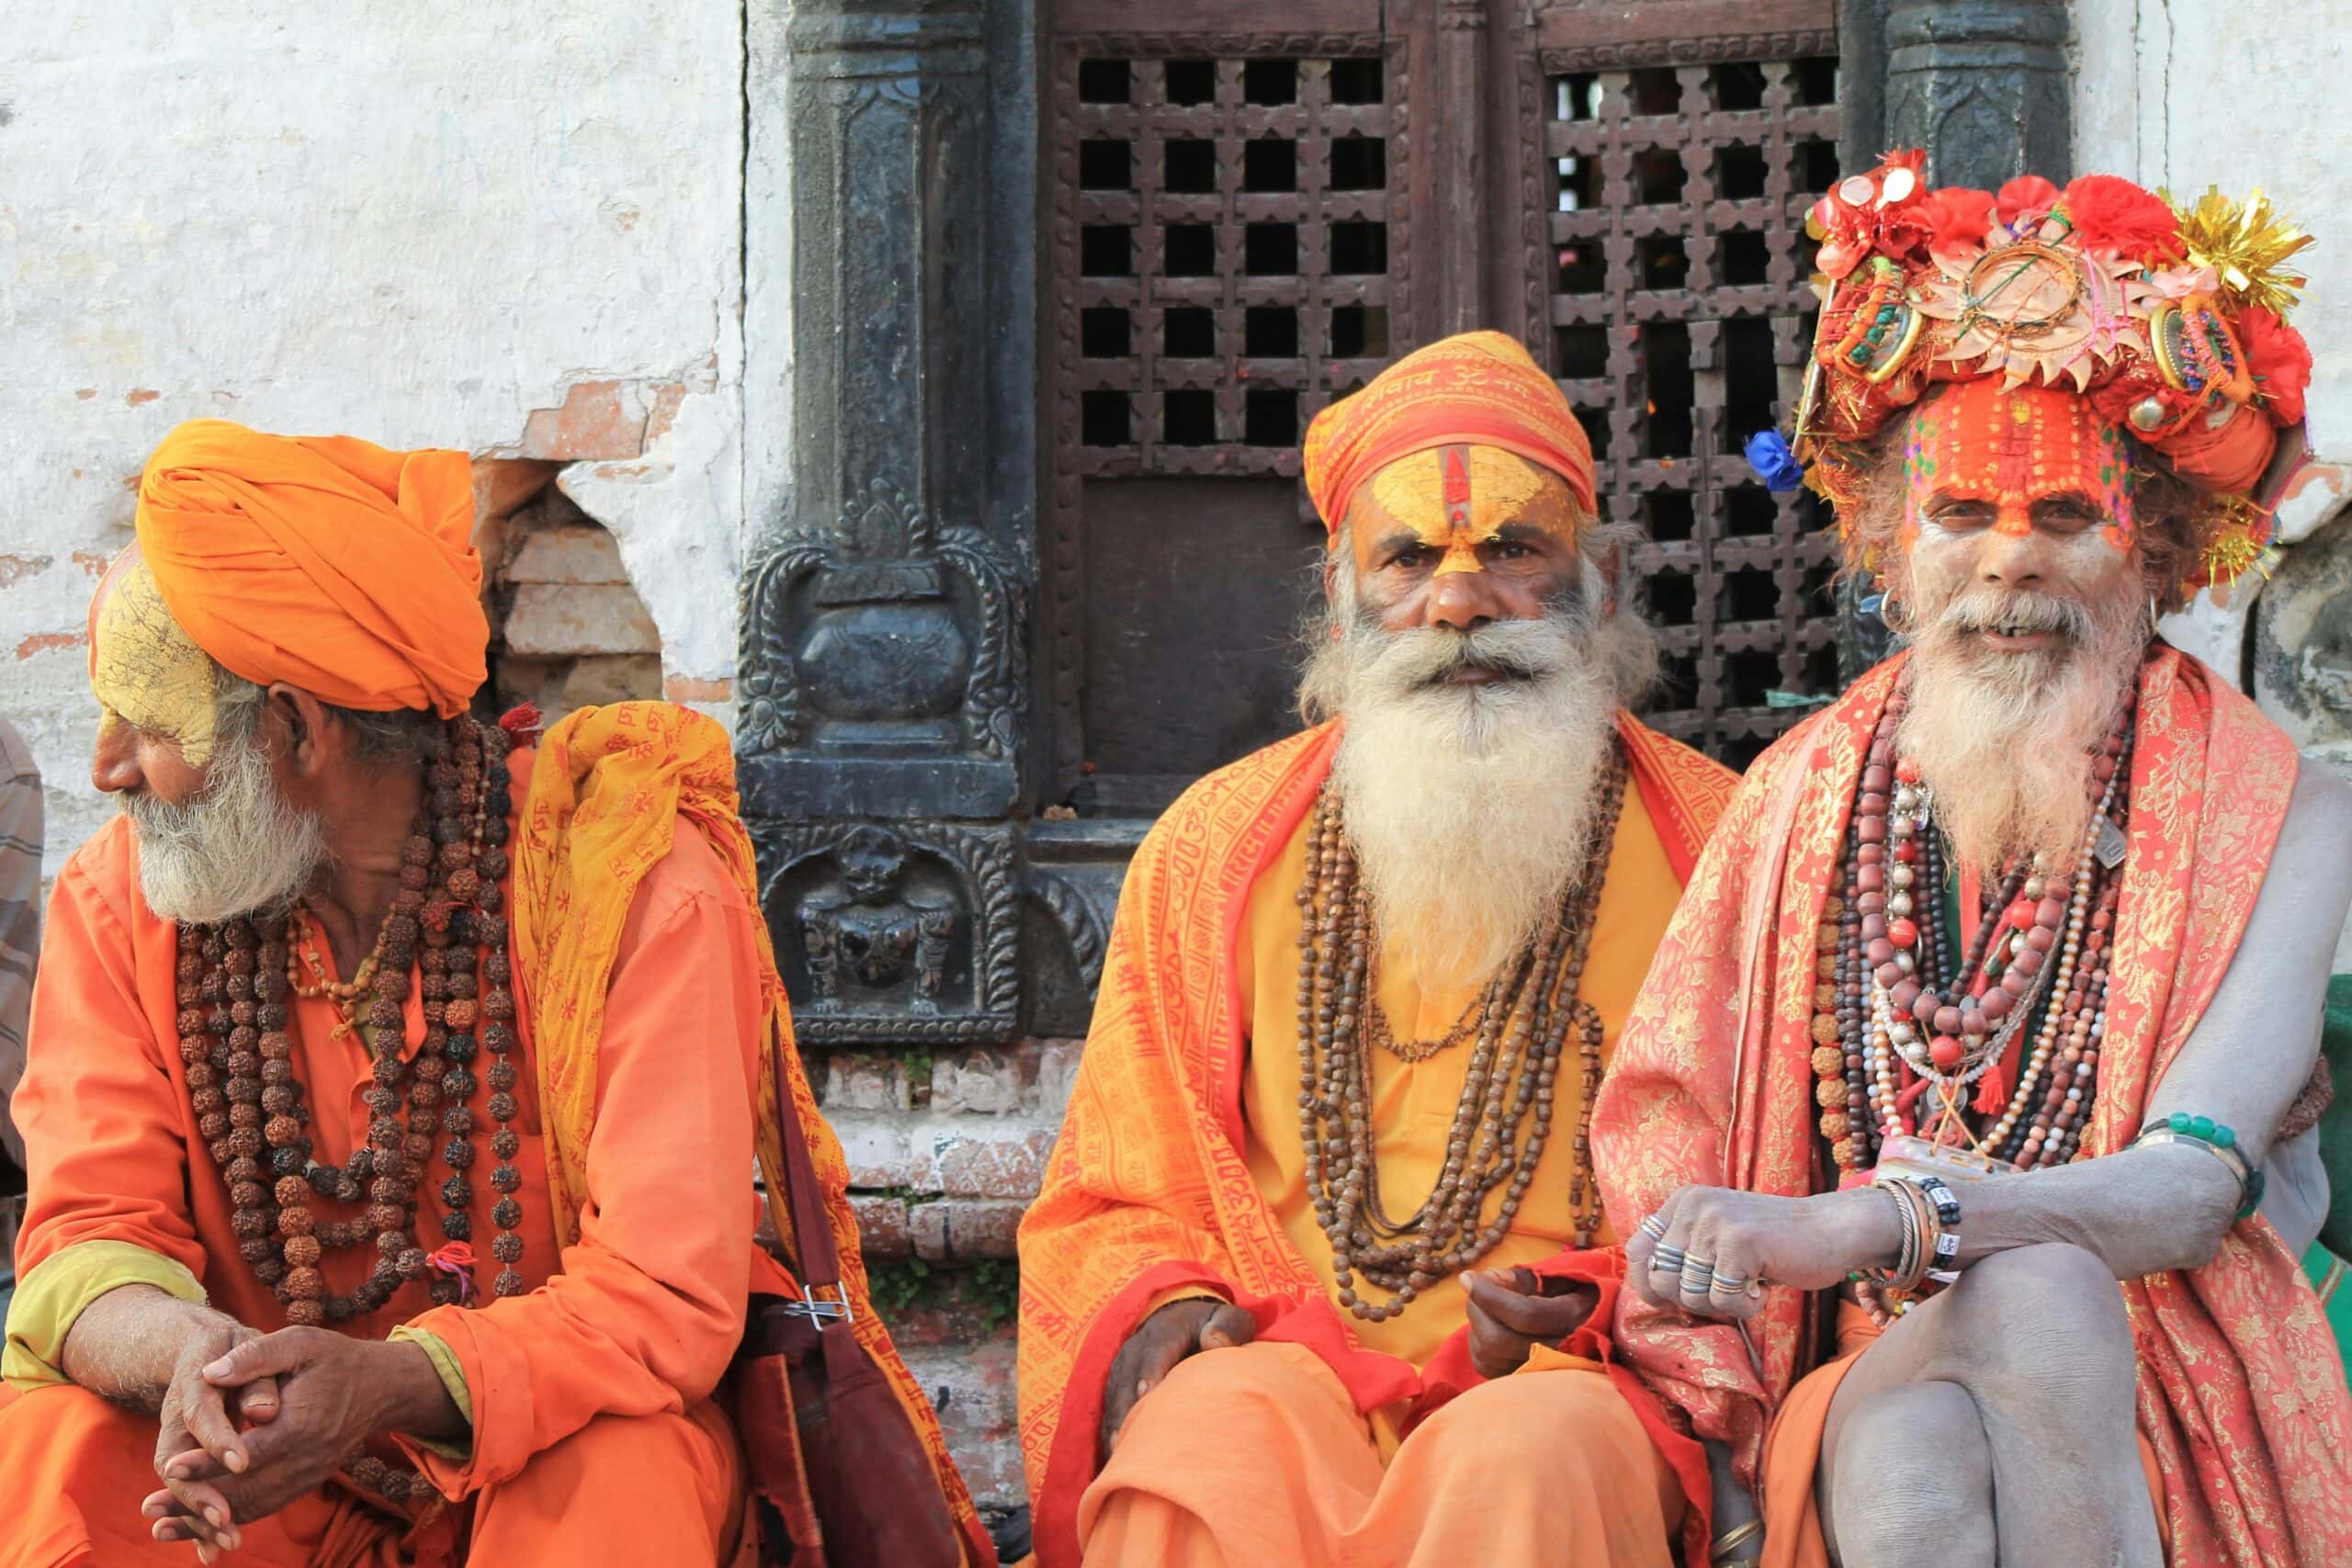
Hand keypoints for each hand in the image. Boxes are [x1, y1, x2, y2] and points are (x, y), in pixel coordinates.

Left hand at [143, 1331, 455, 1543]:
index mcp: (303, 1423)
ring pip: (254, 1506)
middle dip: (195, 1501)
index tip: (173, 1467)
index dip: (210, 1462)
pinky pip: (266, 1507)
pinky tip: (198, 1524)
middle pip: (247, 1489)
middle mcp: (307, 1458)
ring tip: (162, 1525)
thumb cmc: (335, 1359)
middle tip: (151, 1507)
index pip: (251, 1451)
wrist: (381, 1387)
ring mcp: (309, 1475)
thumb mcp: (300, 1343)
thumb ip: (255, 1357)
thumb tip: (210, 1373)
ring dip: (207, 1520)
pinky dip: (231, 1518)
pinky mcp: (306, 1483)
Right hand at [1097, 1298, 1255, 1461]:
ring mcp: (1123, 1368)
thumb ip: (1228, 1327)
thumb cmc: (1212, 1327)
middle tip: (1130, 1436)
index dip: (1150, 1371)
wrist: (1181, 1319)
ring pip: (1115, 1397)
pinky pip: (1110, 1410)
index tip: (1147, 1393)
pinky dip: (1111, 1431)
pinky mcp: (1117, 1386)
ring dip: (1116, 1423)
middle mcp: (1137, 1348)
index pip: (1156, 1350)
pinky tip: (1114, 1457)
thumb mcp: (1227, 1318)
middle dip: (1128, 1405)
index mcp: (1165, 1330)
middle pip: (1129, 1378)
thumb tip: (1214, 1342)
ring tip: (1118, 1453)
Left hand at [1461, 1266, 1598, 1377]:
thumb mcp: (1562, 1277)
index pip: (1523, 1314)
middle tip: (1475, 1288)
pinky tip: (1488, 1326)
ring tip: (1485, 1306)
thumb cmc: (1581, 1295)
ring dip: (1476, 1326)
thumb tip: (1487, 1278)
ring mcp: (1545, 1374)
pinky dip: (1478, 1345)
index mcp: (1575, 1318)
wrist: (1605, 1330)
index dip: (1489, 1295)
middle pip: (1499, 1339)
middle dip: (1477, 1308)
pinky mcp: (1528, 1384)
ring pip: (1490, 1358)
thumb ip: (1525, 1278)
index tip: (1468, 1276)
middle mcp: (1561, 1352)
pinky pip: (1489, 1369)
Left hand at [1625, 1185, 1900, 1320]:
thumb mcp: (1717, 1236)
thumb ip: (1684, 1253)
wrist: (1831, 1228)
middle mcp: (1693, 1206)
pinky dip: (1745, 1307)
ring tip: (1748, 1285)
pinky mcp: (1739, 1243)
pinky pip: (1723, 1300)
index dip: (1646, 1284)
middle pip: (1660, 1279)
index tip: (1671, 1302)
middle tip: (1724, 1292)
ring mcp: (1715, 1222)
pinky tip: (1762, 1289)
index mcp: (1683, 1202)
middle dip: (1690, 1300)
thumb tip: (1647, 1292)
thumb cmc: (1774, 1243)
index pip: (1636, 1249)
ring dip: (1722, 1305)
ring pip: (1690, 1295)